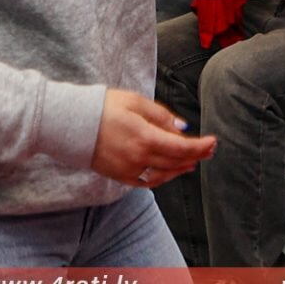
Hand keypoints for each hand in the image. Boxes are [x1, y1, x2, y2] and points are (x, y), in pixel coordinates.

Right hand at [90, 89, 213, 187]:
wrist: (70, 124)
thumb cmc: (103, 107)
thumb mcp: (135, 102)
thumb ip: (161, 115)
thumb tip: (182, 128)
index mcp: (145, 137)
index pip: (182, 148)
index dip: (201, 147)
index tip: (213, 142)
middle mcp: (139, 157)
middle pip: (176, 163)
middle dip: (195, 156)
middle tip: (208, 150)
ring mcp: (129, 169)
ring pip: (164, 175)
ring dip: (180, 169)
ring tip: (191, 162)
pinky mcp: (119, 176)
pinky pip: (147, 181)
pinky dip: (161, 177)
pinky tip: (168, 171)